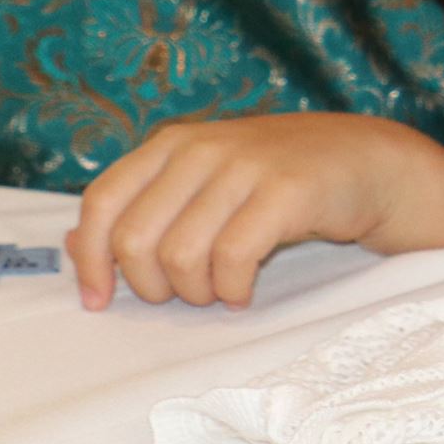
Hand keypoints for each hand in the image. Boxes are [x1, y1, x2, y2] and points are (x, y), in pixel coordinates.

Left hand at [69, 112, 443, 310]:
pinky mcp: (286, 190)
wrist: (369, 162)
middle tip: (185, 293)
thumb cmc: (279, 179)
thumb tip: (74, 242)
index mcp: (172, 142)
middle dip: (152, 286)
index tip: (99, 300)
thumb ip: (142, 206)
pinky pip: (233, 260)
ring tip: (221, 289)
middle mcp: (202, 147)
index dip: (91, 260)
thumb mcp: (204, 181)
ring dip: (198, 292)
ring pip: (181, 256)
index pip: (101, 203)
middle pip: (135, 240)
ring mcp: (245, 165)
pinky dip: (234, 291)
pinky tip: (247, 290)